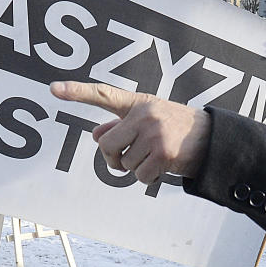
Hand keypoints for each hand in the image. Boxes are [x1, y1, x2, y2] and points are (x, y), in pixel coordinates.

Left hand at [50, 81, 210, 183]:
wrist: (212, 139)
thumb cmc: (176, 128)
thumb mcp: (149, 120)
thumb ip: (121, 126)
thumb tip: (97, 135)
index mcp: (137, 103)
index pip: (103, 95)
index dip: (77, 92)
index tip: (53, 88)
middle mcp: (144, 115)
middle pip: (106, 145)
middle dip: (113, 158)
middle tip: (129, 158)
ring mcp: (153, 134)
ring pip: (124, 164)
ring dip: (136, 168)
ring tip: (156, 156)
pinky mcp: (163, 153)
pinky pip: (139, 176)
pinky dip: (148, 178)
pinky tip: (163, 167)